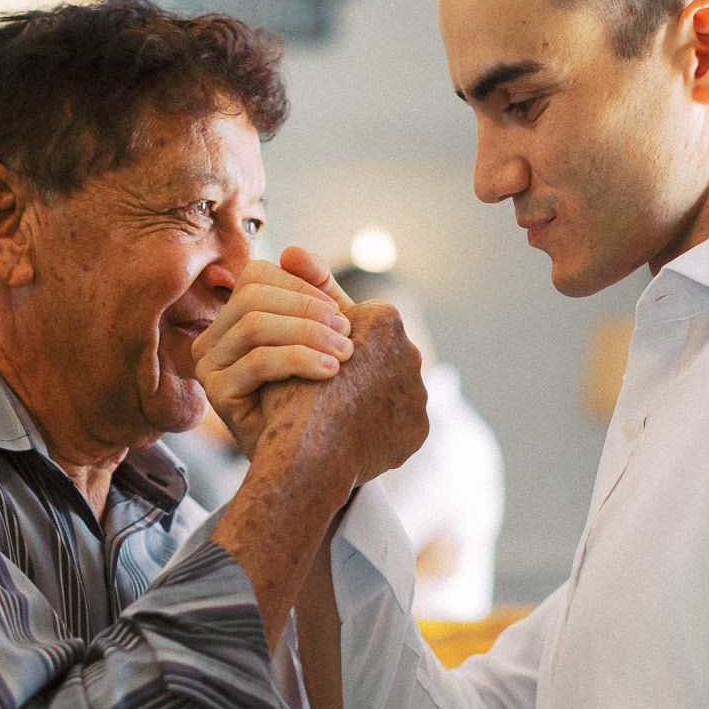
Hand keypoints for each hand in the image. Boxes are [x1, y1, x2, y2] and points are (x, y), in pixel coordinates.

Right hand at [194, 247, 353, 457]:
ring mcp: (209, 365)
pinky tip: (330, 372)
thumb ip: (316, 296)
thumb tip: (293, 251)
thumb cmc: (315, 398)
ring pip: (254, 325)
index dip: (301, 287)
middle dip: (308, 309)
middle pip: (253, 295)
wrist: (307, 463)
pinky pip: (257, 362)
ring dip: (308, 333)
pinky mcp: (215, 394)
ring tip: (345, 354)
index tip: (341, 314)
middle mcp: (213, 338)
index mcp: (234, 318)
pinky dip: (299, 360)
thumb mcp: (320, 340)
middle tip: (349, 335)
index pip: (257, 275)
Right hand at [258, 299, 428, 491]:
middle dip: (357, 366)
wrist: (309, 457)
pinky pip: (400, 421)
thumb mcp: (291, 331)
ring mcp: (419, 392)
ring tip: (339, 410)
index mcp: (384, 321)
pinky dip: (380, 424)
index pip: (360, 320)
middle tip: (332, 382)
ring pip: (393, 386)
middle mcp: (411, 351)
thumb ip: (306, 292)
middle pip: (381, 353)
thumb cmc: (288, 388)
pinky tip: (354, 432)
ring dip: (368, 393)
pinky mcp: (419, 428)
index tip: (315, 354)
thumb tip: (294, 251)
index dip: (331, 335)